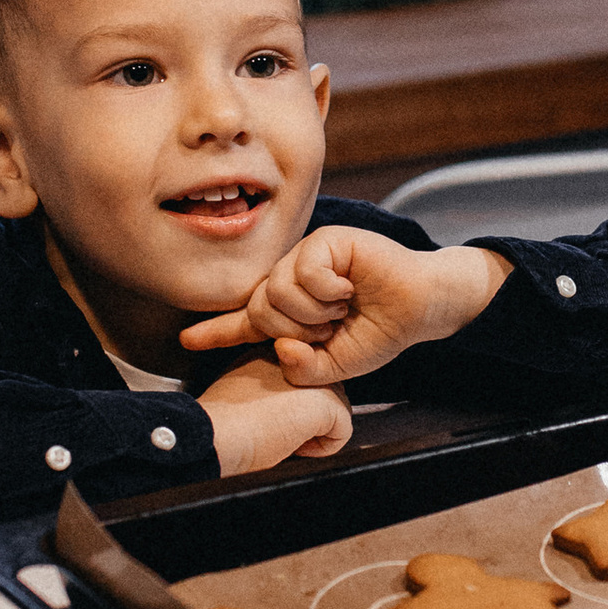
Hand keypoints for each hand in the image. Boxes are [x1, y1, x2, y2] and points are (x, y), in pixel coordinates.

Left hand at [180, 228, 507, 388]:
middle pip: (260, 308)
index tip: (187, 339)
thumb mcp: (336, 365)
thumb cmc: (381, 332)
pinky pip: (304, 272)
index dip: (217, 332)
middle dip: (296, 328)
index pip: (246, 323)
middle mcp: (292, 281)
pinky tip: (350, 287)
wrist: (420, 309)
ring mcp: (306, 258)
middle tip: (331, 326)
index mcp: (292, 311)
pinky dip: (328, 289)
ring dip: (316, 311)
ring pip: (278, 291)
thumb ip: (303, 367)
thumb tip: (280, 349)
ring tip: (343, 306)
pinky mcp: (324, 241)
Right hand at [197, 357, 352, 473]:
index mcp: (273, 351)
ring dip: (313, 433)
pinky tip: (293, 444)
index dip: (289, 409)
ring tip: (281, 437)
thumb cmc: (217, 422)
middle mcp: (298, 357)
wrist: (214, 433)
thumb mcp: (238, 393)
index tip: (265, 423)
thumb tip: (277, 406)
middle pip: (323, 393)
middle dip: (307, 419)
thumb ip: (265, 390)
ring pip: (335, 412)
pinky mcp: (327, 400)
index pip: (300, 380)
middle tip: (274, 431)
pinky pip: (342, 433)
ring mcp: (315, 377)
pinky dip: (322, 449)